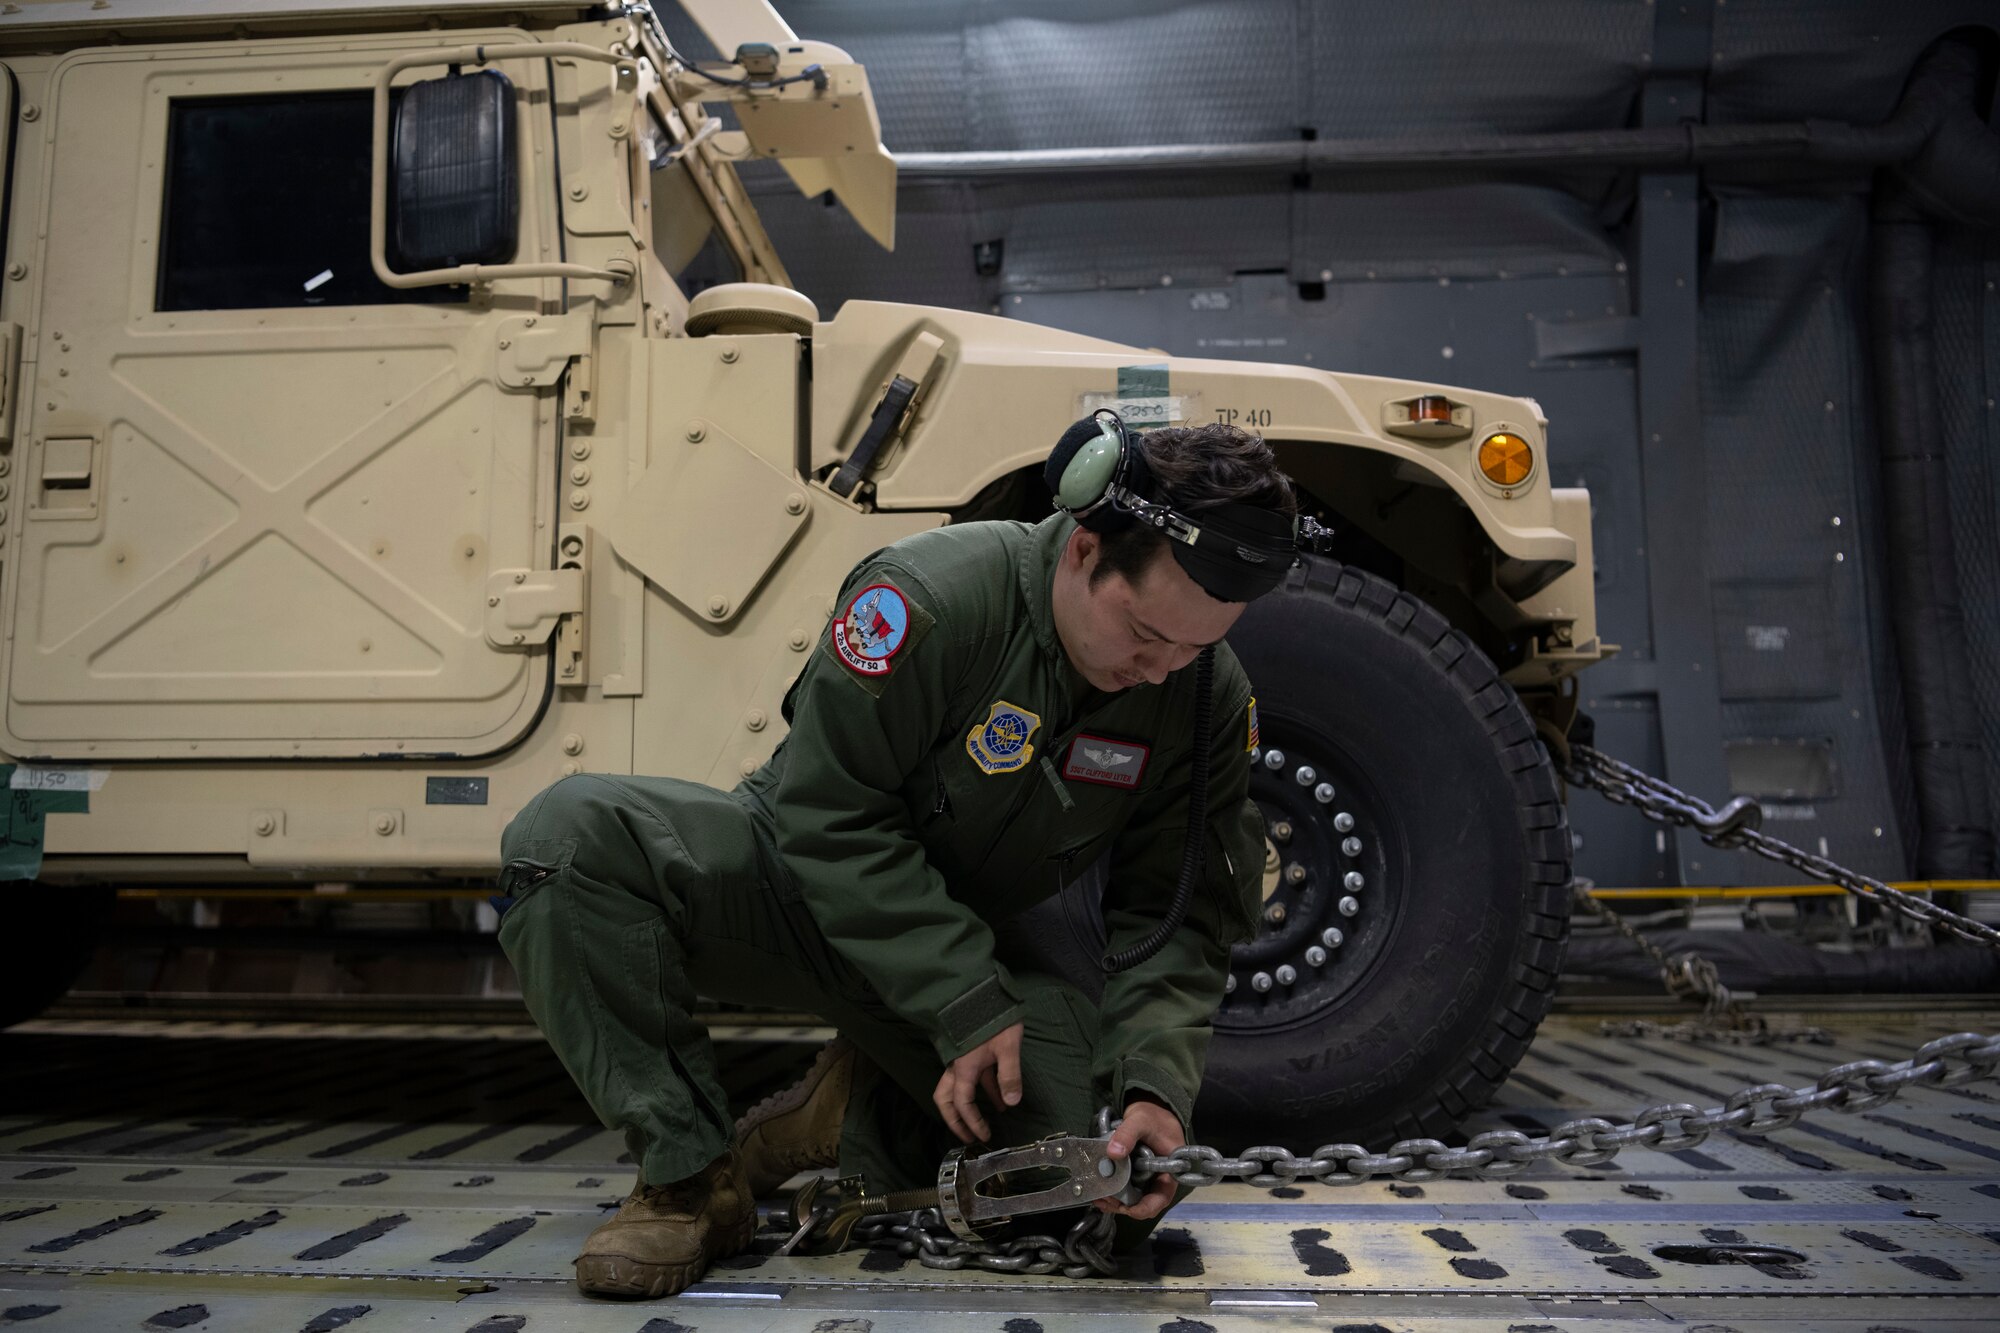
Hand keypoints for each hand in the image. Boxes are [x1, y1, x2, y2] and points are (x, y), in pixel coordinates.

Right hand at [932, 1022, 1022, 1142]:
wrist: (980, 991)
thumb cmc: (993, 1017)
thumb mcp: (1007, 1046)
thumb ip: (1009, 1074)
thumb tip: (1012, 1103)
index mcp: (963, 1068)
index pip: (963, 1103)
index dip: (971, 1122)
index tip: (983, 1135)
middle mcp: (957, 1066)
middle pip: (946, 1100)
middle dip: (955, 1120)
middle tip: (968, 1137)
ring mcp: (962, 1059)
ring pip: (955, 1089)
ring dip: (968, 1107)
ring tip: (986, 1121)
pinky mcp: (969, 1052)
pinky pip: (971, 1078)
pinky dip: (981, 1090)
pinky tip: (1000, 1097)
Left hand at [1095, 1098, 1182, 1219]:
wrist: (1151, 1108)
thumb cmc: (1154, 1116)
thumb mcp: (1140, 1121)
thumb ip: (1127, 1134)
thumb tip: (1113, 1153)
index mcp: (1169, 1171)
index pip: (1161, 1198)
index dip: (1145, 1208)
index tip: (1127, 1209)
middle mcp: (1158, 1179)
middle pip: (1144, 1202)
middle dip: (1123, 1205)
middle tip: (1104, 1199)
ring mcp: (1146, 1178)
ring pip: (1132, 1198)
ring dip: (1115, 1201)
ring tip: (1098, 1196)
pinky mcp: (1134, 1175)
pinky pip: (1124, 1189)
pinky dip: (1113, 1193)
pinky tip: (1099, 1191)